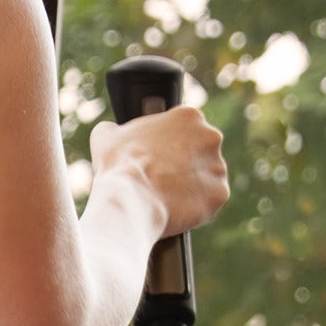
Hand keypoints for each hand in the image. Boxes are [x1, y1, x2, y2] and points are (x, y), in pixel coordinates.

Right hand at [89, 103, 228, 238]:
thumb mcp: (105, 137)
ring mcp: (218, 166)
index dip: (169, 143)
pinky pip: (209, 200)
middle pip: (200, 150)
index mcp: (188, 116)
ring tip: (167, 196)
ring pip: (206, 177)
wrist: (130, 201)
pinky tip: (176, 209)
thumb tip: (111, 132)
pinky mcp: (220, 194)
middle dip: (184, 163)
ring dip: (192, 185)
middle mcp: (210, 137)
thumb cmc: (118, 166)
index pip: (184, 128)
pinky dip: (196, 206)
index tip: (158, 155)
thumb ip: (115, 129)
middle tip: (162, 177)